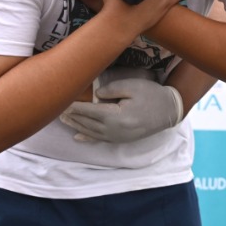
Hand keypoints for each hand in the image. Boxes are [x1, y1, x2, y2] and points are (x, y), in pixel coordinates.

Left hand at [59, 79, 184, 142]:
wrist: (169, 111)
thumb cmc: (151, 95)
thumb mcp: (132, 86)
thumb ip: (111, 89)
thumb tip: (95, 95)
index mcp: (115, 116)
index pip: (88, 110)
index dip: (73, 106)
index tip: (62, 100)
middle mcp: (114, 129)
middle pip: (86, 122)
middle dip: (71, 116)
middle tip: (56, 109)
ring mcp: (117, 136)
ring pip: (90, 131)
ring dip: (76, 125)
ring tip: (63, 119)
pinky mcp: (121, 139)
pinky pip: (100, 139)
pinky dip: (87, 138)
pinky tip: (77, 137)